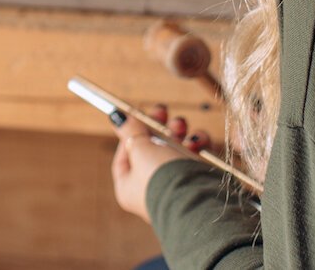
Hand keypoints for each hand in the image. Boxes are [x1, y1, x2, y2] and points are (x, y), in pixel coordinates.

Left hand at [110, 104, 212, 222]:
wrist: (197, 203)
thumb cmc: (161, 178)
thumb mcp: (140, 149)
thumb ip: (130, 130)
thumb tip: (116, 116)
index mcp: (129, 186)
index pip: (124, 154)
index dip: (130, 133)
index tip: (137, 117)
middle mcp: (151, 186)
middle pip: (152, 147)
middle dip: (158, 127)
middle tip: (162, 111)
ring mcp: (176, 184)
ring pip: (176, 147)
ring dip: (179, 132)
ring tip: (180, 127)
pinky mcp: (198, 180)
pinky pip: (196, 155)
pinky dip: (198, 144)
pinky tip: (197, 143)